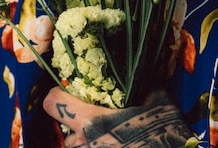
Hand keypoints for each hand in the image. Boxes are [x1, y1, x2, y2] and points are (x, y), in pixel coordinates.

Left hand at [43, 86, 191, 147]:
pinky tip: (115, 146)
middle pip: (65, 131)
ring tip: (109, 139)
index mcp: (91, 121)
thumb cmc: (164, 134)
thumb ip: (146, 87)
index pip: (52, 103)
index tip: (68, 94)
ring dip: (88, 143)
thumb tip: (146, 76)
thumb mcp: (158, 101)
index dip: (58, 96)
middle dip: (78, 127)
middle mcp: (83, 144)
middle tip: (97, 123)